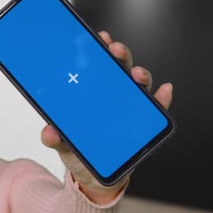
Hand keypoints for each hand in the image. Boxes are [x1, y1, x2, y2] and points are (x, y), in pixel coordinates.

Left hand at [41, 31, 172, 203]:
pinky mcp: (142, 123)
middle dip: (117, 54)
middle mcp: (110, 95)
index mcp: (89, 93)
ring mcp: (127, 107)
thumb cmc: (78, 150)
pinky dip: (161, 99)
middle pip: (117, 68)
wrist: (93, 175)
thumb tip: (49, 133)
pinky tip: (163, 92)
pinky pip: (155, 108)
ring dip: (138, 73)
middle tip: (113, 49)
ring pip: (137, 84)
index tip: (97, 37)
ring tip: (135, 73)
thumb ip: (54, 138)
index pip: (94, 65)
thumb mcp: (62, 143)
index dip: (97, 49)